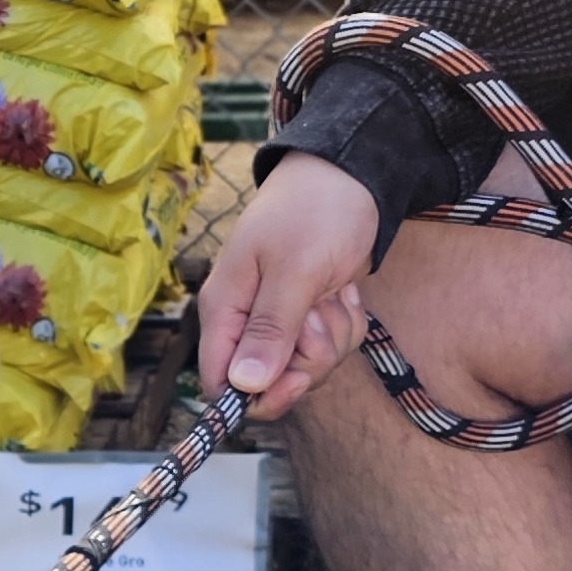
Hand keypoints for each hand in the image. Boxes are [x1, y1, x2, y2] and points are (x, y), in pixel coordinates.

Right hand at [194, 151, 381, 417]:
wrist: (351, 175)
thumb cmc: (314, 211)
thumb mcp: (294, 270)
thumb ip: (270, 329)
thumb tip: (243, 386)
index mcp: (225, 309)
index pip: (221, 382)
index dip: (258, 394)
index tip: (296, 377)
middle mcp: (246, 321)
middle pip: (271, 382)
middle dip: (308, 359)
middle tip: (320, 313)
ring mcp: (279, 321)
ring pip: (305, 367)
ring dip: (332, 338)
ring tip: (333, 294)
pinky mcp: (310, 317)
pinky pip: (330, 348)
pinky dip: (346, 326)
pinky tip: (344, 293)